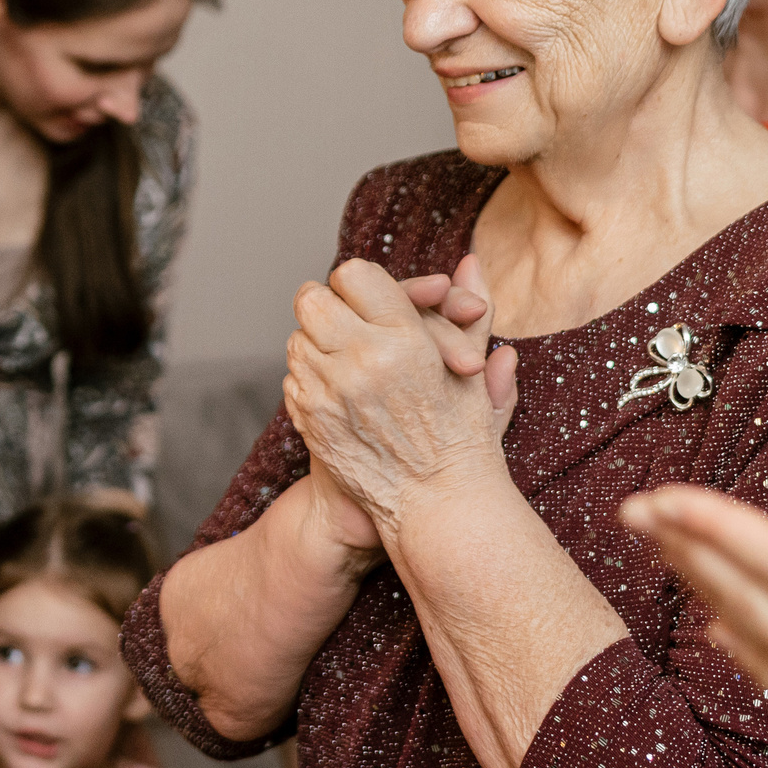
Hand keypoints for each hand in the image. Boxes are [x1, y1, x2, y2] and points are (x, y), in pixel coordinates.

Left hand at [282, 254, 516, 550]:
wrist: (435, 506)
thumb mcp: (473, 371)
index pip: (354, 274)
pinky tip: (341, 387)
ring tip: (351, 357)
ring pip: (298, 336)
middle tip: (350, 319)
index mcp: (405, 340)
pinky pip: (293, 374)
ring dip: (319, 341)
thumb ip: (470, 311)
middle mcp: (362, 361)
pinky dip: (312, 374)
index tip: (373, 300)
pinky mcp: (309, 418)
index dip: (362, 284)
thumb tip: (469, 261)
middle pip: (313, 298)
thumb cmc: (462, 438)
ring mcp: (328, 391)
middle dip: (330, 305)